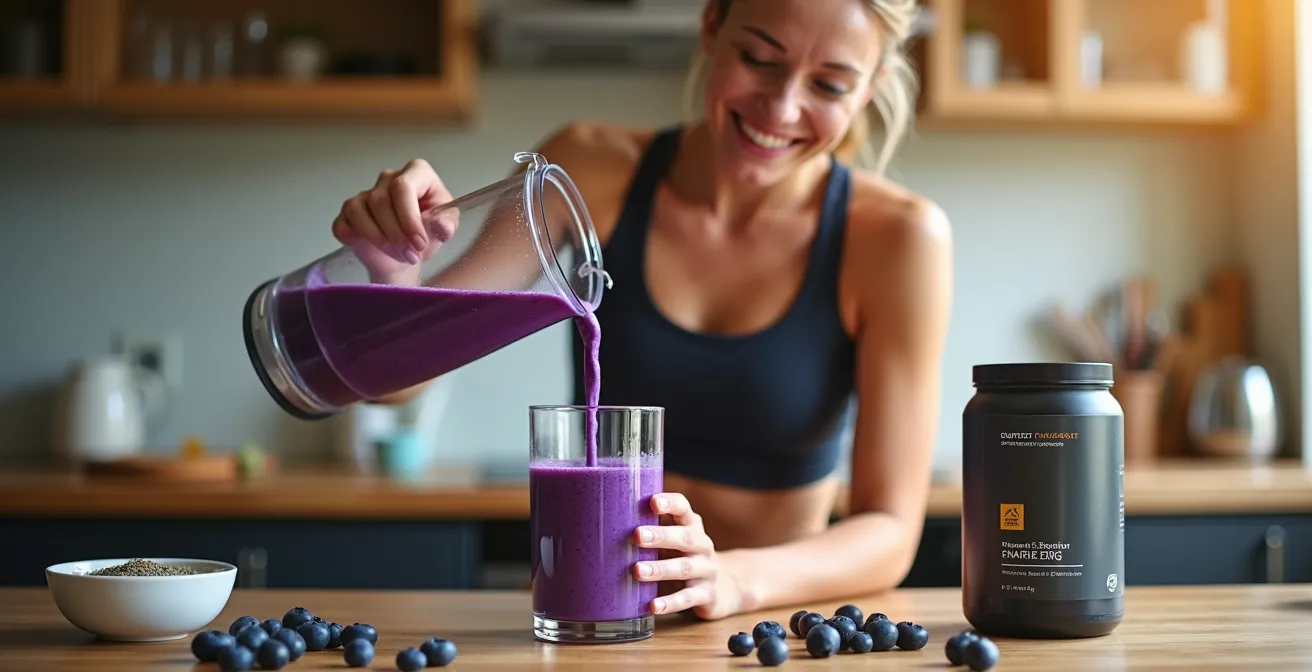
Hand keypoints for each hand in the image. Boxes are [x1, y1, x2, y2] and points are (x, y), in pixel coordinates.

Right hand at [332, 159, 459, 281]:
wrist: (409, 253)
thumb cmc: (428, 233)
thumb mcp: (444, 228)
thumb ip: (445, 225)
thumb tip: (443, 225)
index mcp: (417, 173)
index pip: (403, 187)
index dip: (409, 218)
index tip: (419, 243)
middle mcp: (389, 178)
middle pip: (381, 201)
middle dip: (396, 234)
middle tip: (411, 255)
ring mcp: (366, 194)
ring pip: (359, 212)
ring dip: (379, 240)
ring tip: (399, 255)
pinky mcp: (349, 213)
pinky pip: (342, 223)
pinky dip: (351, 237)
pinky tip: (366, 246)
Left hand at [633, 493, 744, 620]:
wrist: (722, 587)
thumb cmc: (683, 556)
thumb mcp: (673, 539)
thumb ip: (652, 528)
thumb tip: (607, 517)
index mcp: (691, 526)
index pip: (683, 508)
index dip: (669, 503)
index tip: (652, 502)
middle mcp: (702, 545)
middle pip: (685, 538)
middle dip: (661, 536)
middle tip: (637, 535)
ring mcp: (707, 570)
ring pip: (684, 568)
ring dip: (660, 569)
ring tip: (638, 571)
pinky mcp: (707, 595)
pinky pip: (688, 599)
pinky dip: (670, 603)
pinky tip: (653, 606)